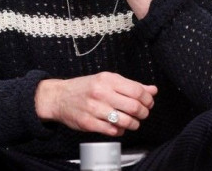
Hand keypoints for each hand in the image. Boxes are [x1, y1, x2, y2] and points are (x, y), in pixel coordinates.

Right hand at [35, 72, 157, 135]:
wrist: (59, 97)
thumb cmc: (85, 87)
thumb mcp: (108, 79)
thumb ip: (131, 85)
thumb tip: (152, 90)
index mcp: (108, 80)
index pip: (137, 91)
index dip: (148, 99)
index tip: (149, 102)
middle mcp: (101, 93)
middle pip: (133, 106)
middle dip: (144, 112)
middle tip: (143, 113)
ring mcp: (94, 109)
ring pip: (125, 121)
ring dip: (134, 124)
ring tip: (134, 122)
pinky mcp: (88, 123)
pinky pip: (112, 131)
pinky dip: (120, 131)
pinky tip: (120, 127)